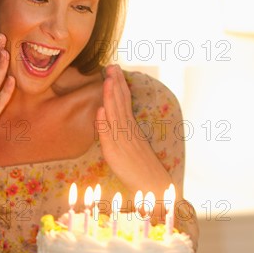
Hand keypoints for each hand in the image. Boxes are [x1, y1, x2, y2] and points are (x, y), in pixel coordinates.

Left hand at [96, 65, 170, 198]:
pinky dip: (105, 123)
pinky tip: (101, 110)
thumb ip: (120, 128)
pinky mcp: (116, 154)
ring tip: (108, 80)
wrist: (152, 186)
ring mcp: (122, 141)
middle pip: (121, 104)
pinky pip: (109, 137)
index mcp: (131, 127)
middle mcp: (128, 131)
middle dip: (116, 84)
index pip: (125, 101)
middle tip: (112, 66)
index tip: (115, 69)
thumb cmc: (141, 167)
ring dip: (111, 97)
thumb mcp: (131, 144)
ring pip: (116, 115)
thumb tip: (105, 111)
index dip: (119, 85)